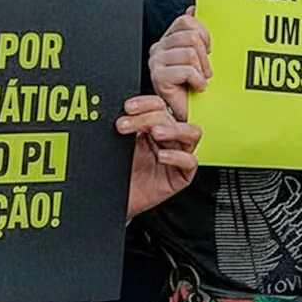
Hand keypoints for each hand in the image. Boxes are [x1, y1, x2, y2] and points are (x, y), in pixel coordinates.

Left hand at [116, 95, 199, 216]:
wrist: (110, 198)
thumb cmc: (116, 173)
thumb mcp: (120, 145)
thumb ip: (127, 127)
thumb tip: (126, 111)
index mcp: (153, 128)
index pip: (159, 106)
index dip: (146, 103)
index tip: (128, 107)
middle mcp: (167, 140)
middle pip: (171, 118)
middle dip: (148, 118)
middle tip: (126, 125)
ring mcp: (176, 156)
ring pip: (191, 134)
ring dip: (174, 130)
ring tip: (155, 133)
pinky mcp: (181, 176)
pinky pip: (190, 162)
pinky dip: (177, 156)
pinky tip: (161, 156)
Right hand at [147, 8, 211, 120]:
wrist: (192, 114)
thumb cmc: (196, 86)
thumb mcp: (201, 55)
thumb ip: (197, 31)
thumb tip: (195, 8)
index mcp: (168, 40)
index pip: (186, 21)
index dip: (203, 34)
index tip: (208, 50)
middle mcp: (159, 49)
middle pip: (190, 36)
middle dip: (204, 56)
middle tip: (203, 71)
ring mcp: (156, 62)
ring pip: (190, 52)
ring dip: (202, 70)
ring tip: (199, 80)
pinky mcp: (158, 77)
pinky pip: (187, 70)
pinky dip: (198, 81)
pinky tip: (196, 88)